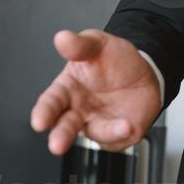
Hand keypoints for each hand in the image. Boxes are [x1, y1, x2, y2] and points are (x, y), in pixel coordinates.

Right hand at [29, 29, 161, 155]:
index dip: (44, 112)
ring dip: (106, 131)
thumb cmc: (114, 60)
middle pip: (64, 126)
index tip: (39, 122)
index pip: (50, 102)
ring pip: (95, 133)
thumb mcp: (98, 45)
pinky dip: (122, 133)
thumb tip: (62, 38)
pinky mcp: (117, 133)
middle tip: (57, 145)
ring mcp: (98, 123)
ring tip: (122, 126)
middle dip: (60, 136)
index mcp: (67, 89)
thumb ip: (80, 45)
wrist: (144, 70)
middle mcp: (78, 110)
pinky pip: (118, 138)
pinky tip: (128, 125)